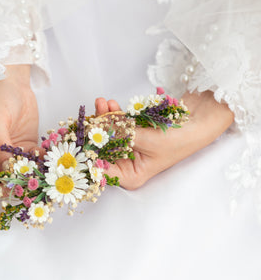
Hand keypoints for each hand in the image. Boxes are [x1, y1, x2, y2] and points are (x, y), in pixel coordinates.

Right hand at [0, 65, 38, 193]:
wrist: (12, 79)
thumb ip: (0, 147)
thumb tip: (8, 170)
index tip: (11, 187)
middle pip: (1, 180)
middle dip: (16, 183)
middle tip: (33, 182)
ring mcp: (9, 153)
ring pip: (19, 173)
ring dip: (32, 174)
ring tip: (44, 171)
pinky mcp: (25, 147)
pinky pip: (33, 161)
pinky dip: (41, 163)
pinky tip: (49, 158)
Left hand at [95, 91, 233, 189]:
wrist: (199, 121)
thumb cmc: (180, 139)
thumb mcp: (146, 140)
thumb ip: (119, 134)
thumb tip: (95, 127)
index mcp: (130, 176)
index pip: (100, 169)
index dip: (88, 155)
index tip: (79, 139)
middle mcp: (127, 164)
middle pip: (101, 149)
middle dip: (95, 131)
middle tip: (88, 116)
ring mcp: (128, 147)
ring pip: (107, 133)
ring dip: (103, 118)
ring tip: (102, 103)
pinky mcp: (132, 131)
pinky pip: (116, 124)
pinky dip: (112, 114)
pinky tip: (110, 104)